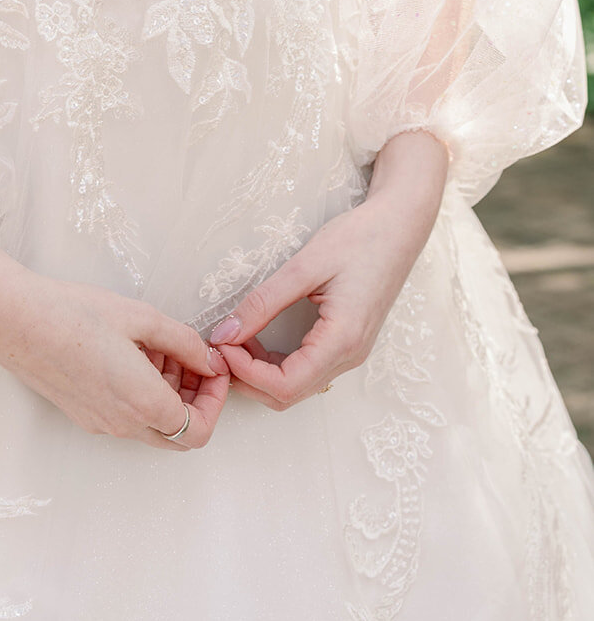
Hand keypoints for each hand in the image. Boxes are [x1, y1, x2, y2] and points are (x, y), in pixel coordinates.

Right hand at [0, 215, 230, 448]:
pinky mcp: (83, 414)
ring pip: (153, 425)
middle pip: (178, 435)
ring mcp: (100, 423)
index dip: (216, 400)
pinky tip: (133, 353)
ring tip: (159, 347)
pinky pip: (127, 416)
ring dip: (169, 394)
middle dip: (196, 399)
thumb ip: (184, 342)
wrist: (12, 320)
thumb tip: (210, 359)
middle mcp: (123, 424)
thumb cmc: (74, 314)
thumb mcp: (140, 317)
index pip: (198, 429)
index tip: (213, 365)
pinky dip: (143, 393)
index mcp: (142, 403)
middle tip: (194, 358)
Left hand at [208, 130, 448, 409]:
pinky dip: (276, 362)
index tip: (220, 345)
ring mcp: (351, 353)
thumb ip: (263, 302)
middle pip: (288, 394)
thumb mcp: (305, 266)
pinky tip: (257, 336)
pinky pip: (307, 369)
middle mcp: (349, 356)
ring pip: (297, 385)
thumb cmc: (359, 239)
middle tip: (220, 345)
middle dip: (247, 378)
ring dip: (259, 371)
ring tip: (233, 338)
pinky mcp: (347, 343)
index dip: (245, 373)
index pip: (285, 385)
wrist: (400, 226)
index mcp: (342, 340)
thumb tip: (225, 333)